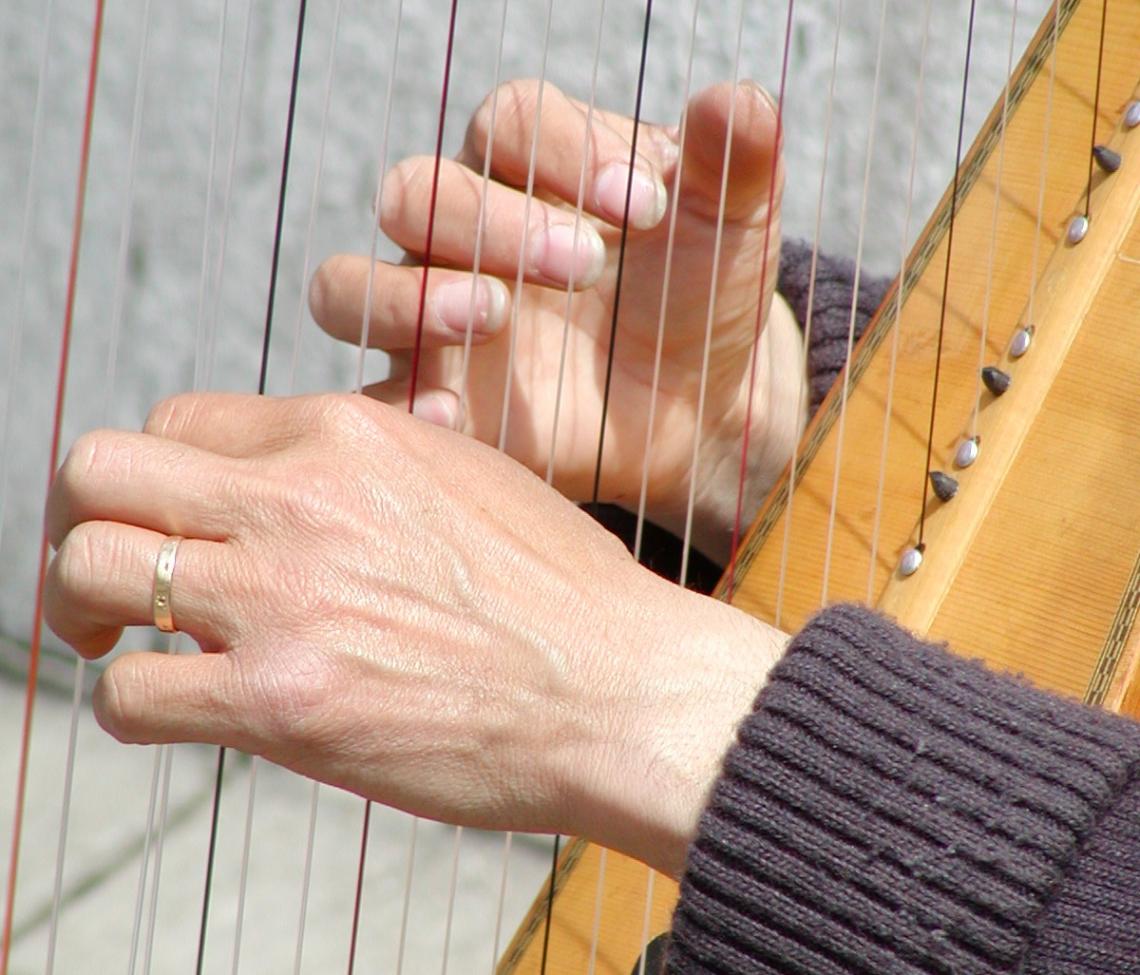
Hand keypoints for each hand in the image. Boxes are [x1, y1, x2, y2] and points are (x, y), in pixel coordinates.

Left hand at [44, 393, 784, 875]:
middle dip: (88, 517)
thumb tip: (288, 489)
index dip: (165, 474)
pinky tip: (176, 708)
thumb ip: (363, 468)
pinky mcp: (282, 705)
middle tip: (117, 572)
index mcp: (347, 433)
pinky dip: (131, 703)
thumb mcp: (466, 477)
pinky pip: (129, 696)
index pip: (182, 420)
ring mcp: (282, 600)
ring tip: (119, 640)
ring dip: (85, 608)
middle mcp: (298, 499)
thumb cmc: (562, 591)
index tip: (183, 521)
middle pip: (100, 469)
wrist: (621, 687)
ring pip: (88, 567)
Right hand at [309, 80, 805, 563]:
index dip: (566, 150)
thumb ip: (733, 159)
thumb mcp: (731, 223)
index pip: (511, 120)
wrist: (698, 400)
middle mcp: (465, 230)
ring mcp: (435, 315)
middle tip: (584, 265)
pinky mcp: (435, 396)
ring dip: (409, 297)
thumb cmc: (701, 291)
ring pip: (350, 285)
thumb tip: (738, 100)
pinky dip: (400, 402)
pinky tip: (450, 419)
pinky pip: (379, 395)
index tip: (643, 206)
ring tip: (492, 315)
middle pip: (417, 192)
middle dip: (493, 221)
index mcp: (535, 163)